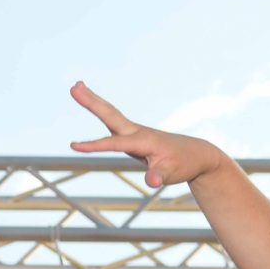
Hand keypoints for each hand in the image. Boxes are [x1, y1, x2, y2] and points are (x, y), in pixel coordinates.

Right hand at [68, 81, 227, 188]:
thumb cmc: (183, 164)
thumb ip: (159, 176)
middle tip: (74, 87)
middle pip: (110, 114)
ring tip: (76, 86)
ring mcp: (134, 131)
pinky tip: (92, 102)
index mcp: (143, 141)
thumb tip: (151, 182)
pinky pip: (113, 119)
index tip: (73, 146)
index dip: (94, 146)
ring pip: (110, 113)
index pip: (114, 143)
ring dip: (93, 100)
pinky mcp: (133, 134)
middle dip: (91, 102)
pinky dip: (101, 109)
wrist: (196, 154)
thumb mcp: (172, 174)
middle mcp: (137, 131)